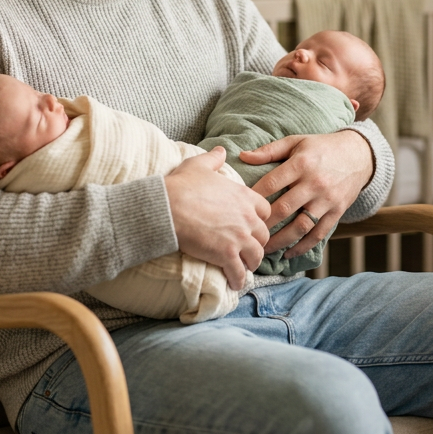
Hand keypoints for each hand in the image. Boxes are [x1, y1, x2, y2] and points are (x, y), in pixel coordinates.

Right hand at [165, 146, 270, 289]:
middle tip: (247, 250)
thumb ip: (213, 158)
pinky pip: (239, 273)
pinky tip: (234, 284)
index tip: (250, 226)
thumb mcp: (199, 165)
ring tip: (242, 268)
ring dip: (250, 263)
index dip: (259, 220)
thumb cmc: (181, 185)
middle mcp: (247, 217)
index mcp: (244, 196)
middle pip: (264, 236)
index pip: (265, 211)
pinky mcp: (226, 255)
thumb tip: (221, 150)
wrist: (167, 207)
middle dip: (257, 243)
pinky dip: (238, 280)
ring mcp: (238, 237)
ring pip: (256, 256)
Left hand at [241, 130, 372, 259]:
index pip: (272, 183)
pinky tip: (288, 254)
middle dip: (263, 224)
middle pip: (284, 208)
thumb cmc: (321, 147)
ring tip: (263, 249)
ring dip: (280, 241)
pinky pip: (318, 234)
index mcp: (301, 164)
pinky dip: (303, 247)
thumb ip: (270, 150)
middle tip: (247, 234)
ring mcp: (327, 200)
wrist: (359, 155)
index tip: (240, 208)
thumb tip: (242, 156)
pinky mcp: (337, 212)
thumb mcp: (296, 142)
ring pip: (301, 226)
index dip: (254, 197)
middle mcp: (315, 183)